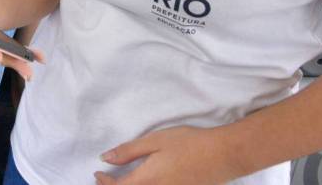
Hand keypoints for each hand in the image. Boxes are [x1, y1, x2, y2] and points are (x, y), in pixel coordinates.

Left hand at [95, 126, 240, 184]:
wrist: (224, 155)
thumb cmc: (189, 143)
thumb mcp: (155, 141)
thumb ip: (128, 151)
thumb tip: (105, 158)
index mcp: (147, 179)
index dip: (104, 183)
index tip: (97, 174)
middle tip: (104, 180)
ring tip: (121, 182)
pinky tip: (143, 183)